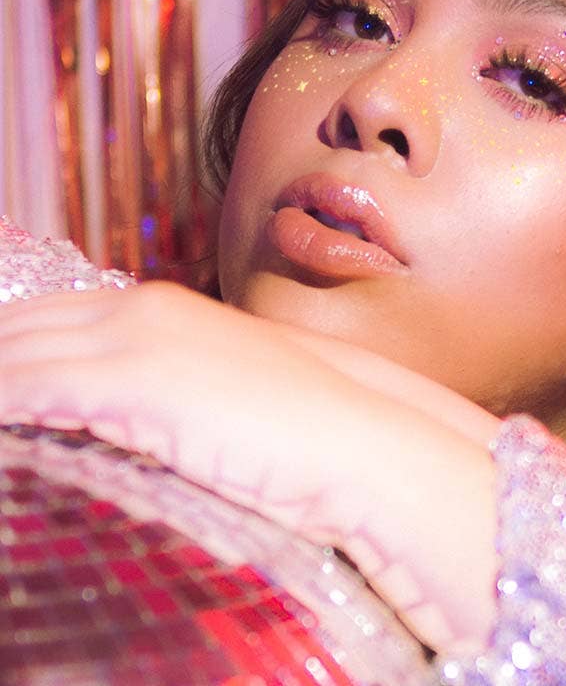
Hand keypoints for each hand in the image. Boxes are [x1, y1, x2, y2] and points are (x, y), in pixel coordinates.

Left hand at [0, 282, 500, 650]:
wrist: (357, 429)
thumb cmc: (302, 421)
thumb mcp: (221, 391)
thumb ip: (168, 391)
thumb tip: (133, 420)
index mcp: (155, 308)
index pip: (42, 318)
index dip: (5, 347)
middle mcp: (136, 311)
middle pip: (15, 328)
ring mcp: (133, 342)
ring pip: (11, 357)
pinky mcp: (134, 382)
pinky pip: (24, 391)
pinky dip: (1, 406)